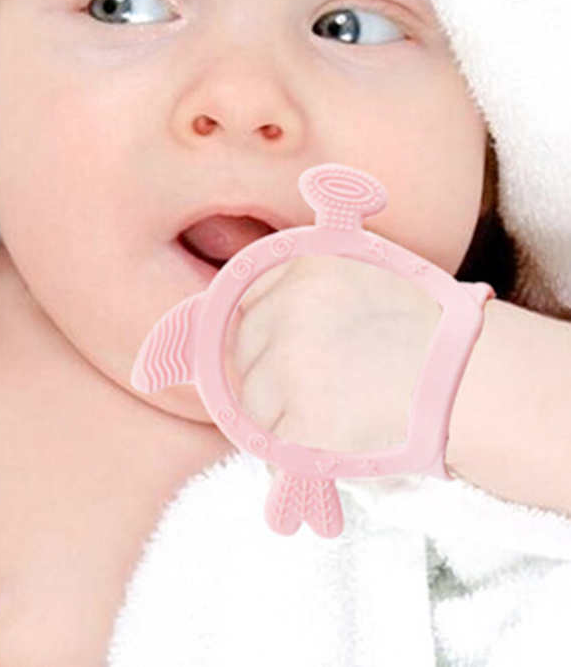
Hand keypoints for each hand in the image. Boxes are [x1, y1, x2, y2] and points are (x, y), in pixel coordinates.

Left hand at [228, 255, 441, 452]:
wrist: (471, 382)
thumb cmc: (429, 332)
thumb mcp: (370, 275)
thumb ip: (316, 288)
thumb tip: (254, 311)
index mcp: (306, 269)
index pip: (250, 301)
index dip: (264, 328)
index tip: (279, 346)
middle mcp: (289, 310)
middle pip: (243, 348)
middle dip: (266, 370)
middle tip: (310, 384)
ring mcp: (290, 364)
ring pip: (251, 396)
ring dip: (276, 410)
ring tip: (325, 410)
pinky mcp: (299, 416)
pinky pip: (272, 436)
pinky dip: (290, 445)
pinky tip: (326, 435)